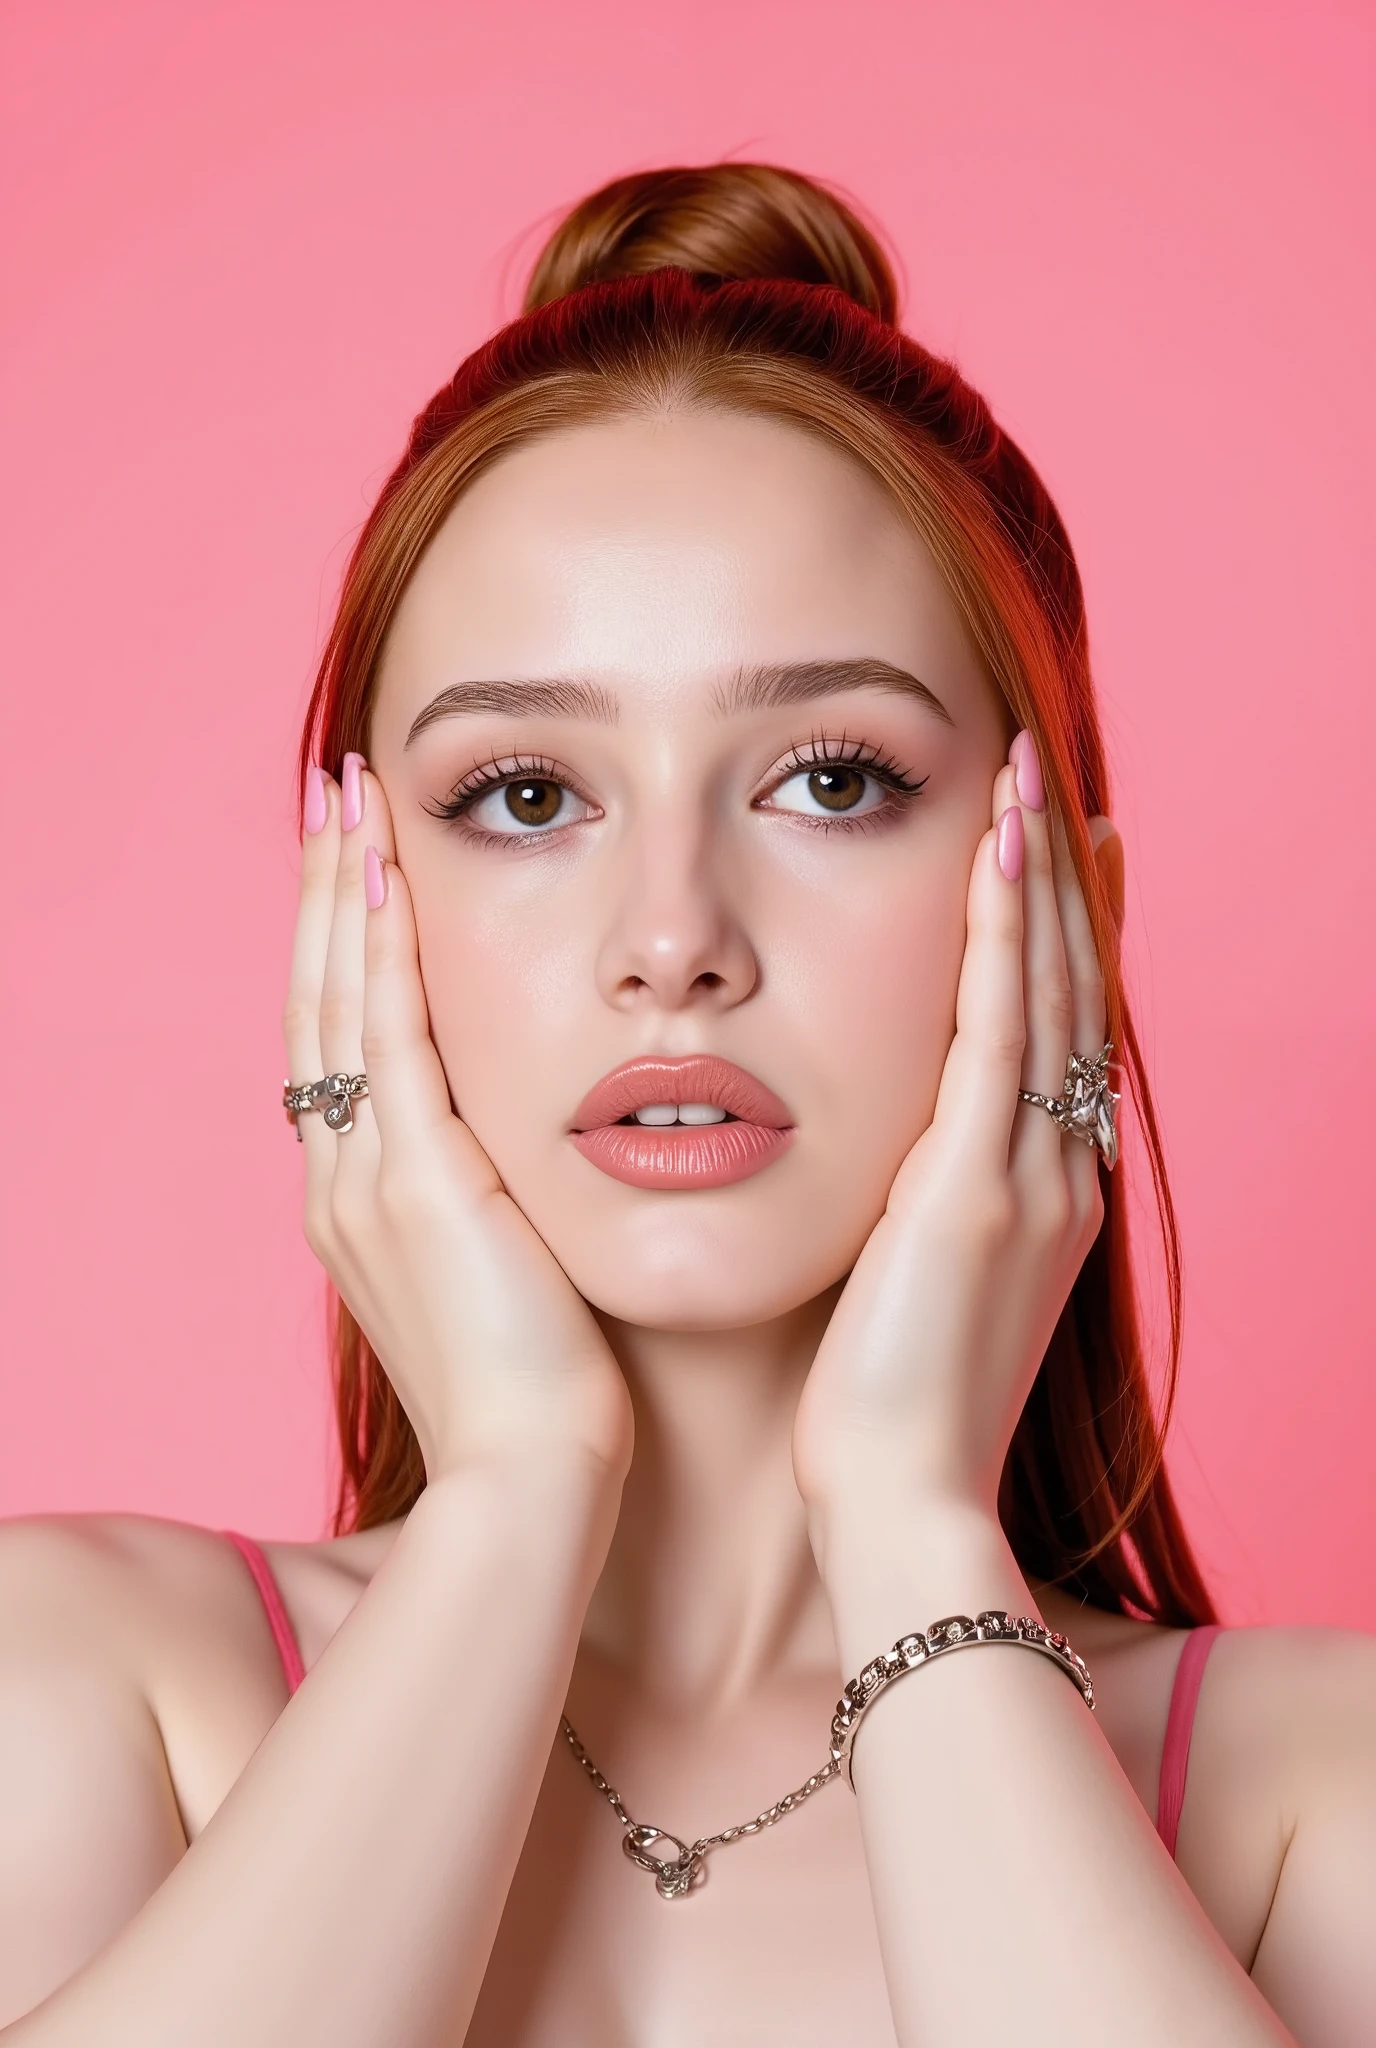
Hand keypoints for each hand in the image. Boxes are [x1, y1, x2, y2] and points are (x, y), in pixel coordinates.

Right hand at [283, 756, 632, 1483]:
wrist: (536, 1474)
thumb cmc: (544, 1387)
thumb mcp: (506, 1272)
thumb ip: (496, 1200)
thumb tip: (531, 1148)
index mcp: (359, 1200)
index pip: (340, 1040)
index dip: (340, 944)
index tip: (354, 861)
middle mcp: (341, 1179)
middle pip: (318, 1000)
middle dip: (324, 892)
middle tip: (332, 794)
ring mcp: (365, 1179)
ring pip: (339, 1001)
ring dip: (343, 893)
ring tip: (347, 798)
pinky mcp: (417, 1182)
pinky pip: (389, 1039)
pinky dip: (384, 952)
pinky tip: (390, 875)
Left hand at [792, 732, 1111, 1521]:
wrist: (899, 1506)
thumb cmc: (884, 1416)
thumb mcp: (913, 1294)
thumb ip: (917, 1214)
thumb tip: (890, 1168)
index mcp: (1044, 1197)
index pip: (1061, 1035)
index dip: (1066, 938)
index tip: (1059, 856)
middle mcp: (1058, 1172)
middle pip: (1072, 993)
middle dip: (1063, 885)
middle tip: (1055, 786)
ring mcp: (1028, 1176)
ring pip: (1048, 991)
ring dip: (1038, 878)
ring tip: (1026, 778)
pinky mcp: (975, 1188)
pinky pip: (998, 1031)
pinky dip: (1002, 936)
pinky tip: (995, 853)